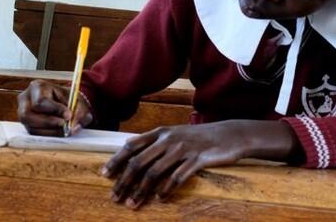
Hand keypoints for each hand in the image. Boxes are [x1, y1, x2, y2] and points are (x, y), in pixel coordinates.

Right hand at [17, 79, 92, 135]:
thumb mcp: (78, 102)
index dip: (54, 110)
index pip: (40, 101)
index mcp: (37, 87)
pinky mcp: (26, 125)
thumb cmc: (71, 100)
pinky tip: (58, 132)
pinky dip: (48, 135)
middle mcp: (25, 99)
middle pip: (27, 115)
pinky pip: (33, 134)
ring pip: (30, 127)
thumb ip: (78, 111)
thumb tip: (72, 124)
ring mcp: (22, 113)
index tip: (68, 115)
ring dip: (49, 131)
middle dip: (48, 122)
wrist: (68, 105)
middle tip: (64, 125)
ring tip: (64, 130)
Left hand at [101, 120, 301, 208]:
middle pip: (139, 162)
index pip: (132, 146)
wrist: (230, 135)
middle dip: (124, 181)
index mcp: (161, 132)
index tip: (105, 175)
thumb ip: (154, 142)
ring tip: (133, 204)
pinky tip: (160, 199)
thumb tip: (130, 149)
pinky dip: (166, 189)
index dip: (116, 160)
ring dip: (141, 191)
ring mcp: (183, 149)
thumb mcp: (175, 134)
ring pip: (155, 172)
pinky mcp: (197, 159)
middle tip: (115, 197)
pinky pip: (177, 177)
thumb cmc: (200, 137)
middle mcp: (169, 139)